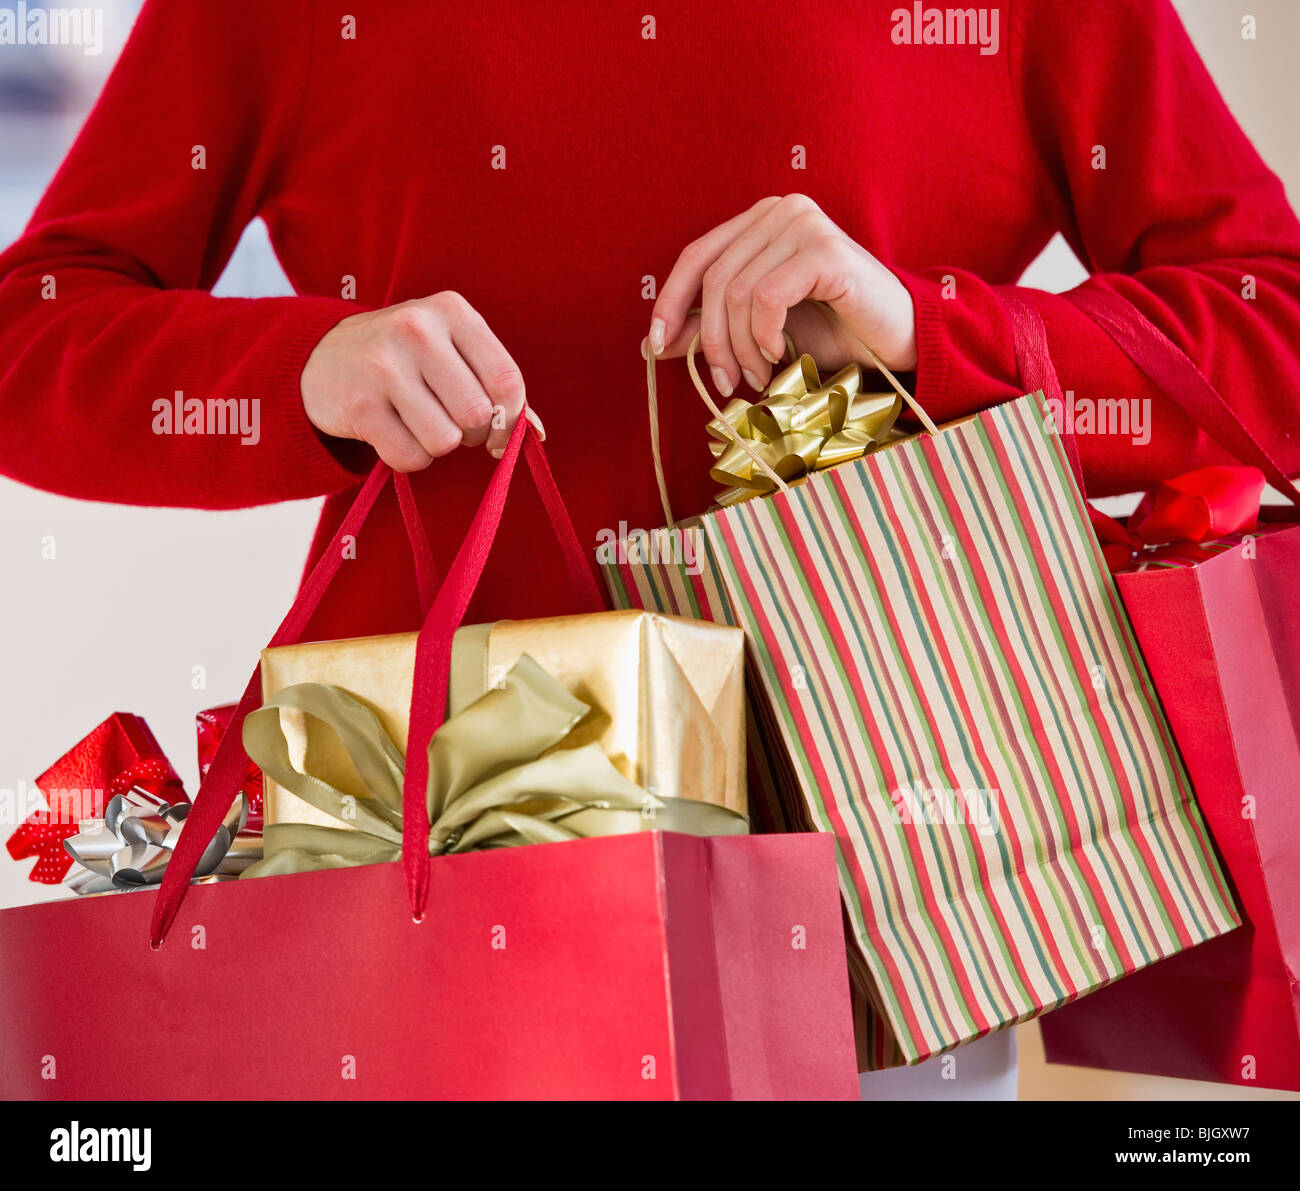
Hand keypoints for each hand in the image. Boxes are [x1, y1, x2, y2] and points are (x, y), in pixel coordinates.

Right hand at [302, 291, 525, 471]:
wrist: (322, 359)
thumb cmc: (407, 361)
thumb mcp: (452, 353)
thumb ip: (496, 387)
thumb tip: (535, 435)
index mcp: (452, 310)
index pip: (508, 380)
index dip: (511, 420)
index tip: (498, 435)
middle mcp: (417, 329)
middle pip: (478, 415)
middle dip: (472, 434)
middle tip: (449, 422)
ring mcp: (383, 365)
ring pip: (445, 441)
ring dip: (438, 446)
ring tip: (417, 422)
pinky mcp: (359, 404)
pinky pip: (410, 458)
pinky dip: (408, 458)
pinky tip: (392, 432)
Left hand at [643, 194, 916, 396]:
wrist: (895, 341)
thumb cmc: (832, 333)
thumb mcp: (758, 333)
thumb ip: (711, 330)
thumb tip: (651, 344)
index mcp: (759, 221)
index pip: (696, 256)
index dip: (670, 303)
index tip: (655, 347)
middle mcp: (780, 210)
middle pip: (714, 278)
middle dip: (712, 341)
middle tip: (724, 382)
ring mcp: (804, 224)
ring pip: (738, 292)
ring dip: (741, 347)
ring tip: (759, 374)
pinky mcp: (825, 250)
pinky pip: (767, 298)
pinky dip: (765, 336)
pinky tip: (781, 354)